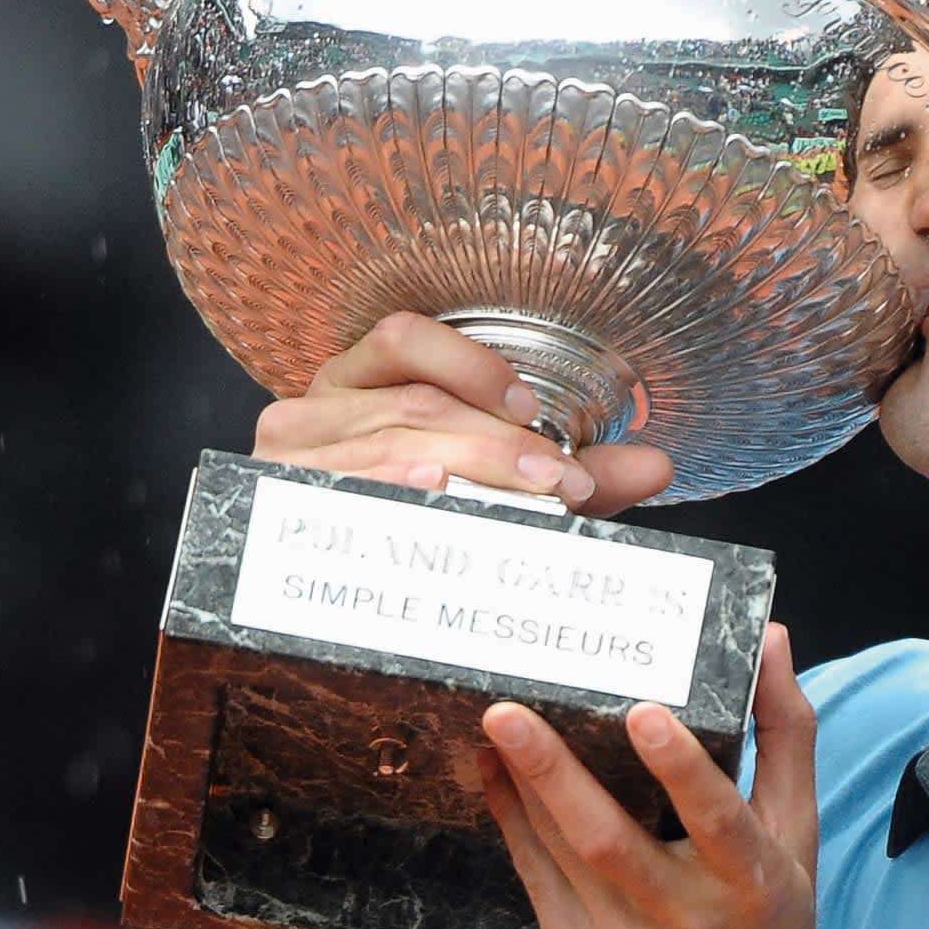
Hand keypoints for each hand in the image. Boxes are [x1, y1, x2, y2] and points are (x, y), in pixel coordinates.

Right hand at [250, 310, 673, 514]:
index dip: (472, 367)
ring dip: (468, 473)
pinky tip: (433, 497)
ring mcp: (288, 459)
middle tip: (567, 480)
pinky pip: (340, 494)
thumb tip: (657, 464)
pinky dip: (395, 492)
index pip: (402, 336)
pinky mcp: (271, 506)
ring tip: (528, 495)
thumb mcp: (500, 487)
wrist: (322, 593)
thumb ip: (572, 473)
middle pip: (413, 407)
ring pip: (388, 450)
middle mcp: (315, 408)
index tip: (535, 411)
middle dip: (499, 443)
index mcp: (359, 379)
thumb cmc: (420, 520)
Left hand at [479, 623, 820, 928]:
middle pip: (609, 840)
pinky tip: (495, 779)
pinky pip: (537, 882)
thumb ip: (784, 737)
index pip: (717, 819)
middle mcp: (685, 920)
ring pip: (560, 858)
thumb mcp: (799, 842)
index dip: (681, 768)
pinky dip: (514, 826)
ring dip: (520, 790)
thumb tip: (770, 638)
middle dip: (554, 774)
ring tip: (493, 728)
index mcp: (751, 883)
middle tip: (509, 712)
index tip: (643, 713)